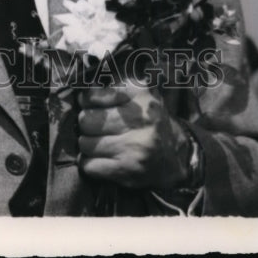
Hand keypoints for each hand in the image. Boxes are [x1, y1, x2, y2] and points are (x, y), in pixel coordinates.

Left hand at [76, 83, 190, 190]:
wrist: (177, 154)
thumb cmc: (149, 119)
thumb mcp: (138, 93)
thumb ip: (111, 87)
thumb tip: (81, 90)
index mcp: (139, 94)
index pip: (93, 95)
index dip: (86, 101)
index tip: (90, 105)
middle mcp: (139, 120)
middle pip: (86, 120)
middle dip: (86, 123)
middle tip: (94, 125)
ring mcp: (133, 147)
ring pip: (85, 143)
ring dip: (87, 143)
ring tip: (99, 141)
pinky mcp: (128, 170)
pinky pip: (90, 166)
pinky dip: (88, 162)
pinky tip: (99, 157)